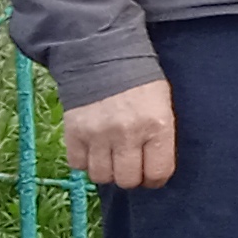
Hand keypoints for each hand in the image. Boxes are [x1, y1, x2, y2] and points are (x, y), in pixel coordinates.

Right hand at [60, 78, 177, 190]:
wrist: (103, 58)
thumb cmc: (140, 84)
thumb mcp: (163, 106)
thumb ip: (160, 138)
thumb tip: (154, 171)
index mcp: (157, 126)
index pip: (158, 173)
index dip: (155, 178)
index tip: (151, 174)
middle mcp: (127, 133)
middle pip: (127, 180)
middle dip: (131, 177)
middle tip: (130, 166)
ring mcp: (98, 134)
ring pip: (101, 176)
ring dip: (107, 171)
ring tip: (111, 157)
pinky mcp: (74, 133)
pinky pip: (78, 164)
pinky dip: (85, 161)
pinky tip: (93, 149)